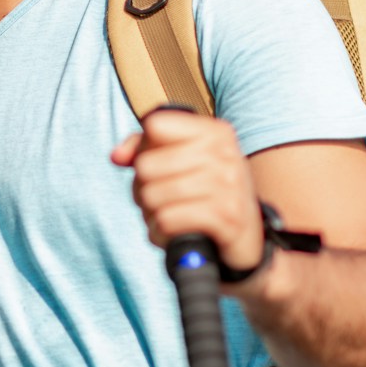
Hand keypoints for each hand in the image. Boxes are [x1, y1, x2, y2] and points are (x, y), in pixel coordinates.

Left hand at [111, 107, 265, 276]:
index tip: (158, 166)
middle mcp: (224, 153)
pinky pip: (167, 221)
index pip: (154, 125)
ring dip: (150, 215)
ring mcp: (228, 185)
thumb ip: (146, 148)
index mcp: (215, 132)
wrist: (248, 240)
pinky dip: (159, 233)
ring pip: (152, 196)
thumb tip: (117, 156)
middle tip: (160, 201)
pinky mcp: (226, 218)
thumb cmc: (209, 196)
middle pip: (146, 166)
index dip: (144, 149)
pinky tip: (171, 234)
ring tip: (166, 218)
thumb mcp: (185, 163)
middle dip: (142, 189)